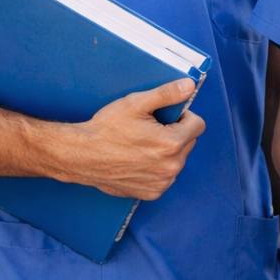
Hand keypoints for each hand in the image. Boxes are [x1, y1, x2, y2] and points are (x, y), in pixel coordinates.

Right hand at [65, 79, 204, 199]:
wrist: (80, 156)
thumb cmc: (106, 129)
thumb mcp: (136, 104)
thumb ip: (167, 94)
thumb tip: (189, 86)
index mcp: (172, 143)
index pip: (198, 125)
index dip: (184, 117)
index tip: (167, 117)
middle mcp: (171, 167)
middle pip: (189, 142)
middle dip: (176, 134)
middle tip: (150, 130)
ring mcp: (162, 183)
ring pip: (178, 160)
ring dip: (168, 152)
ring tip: (142, 146)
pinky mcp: (152, 193)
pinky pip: (165, 176)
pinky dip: (157, 168)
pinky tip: (138, 161)